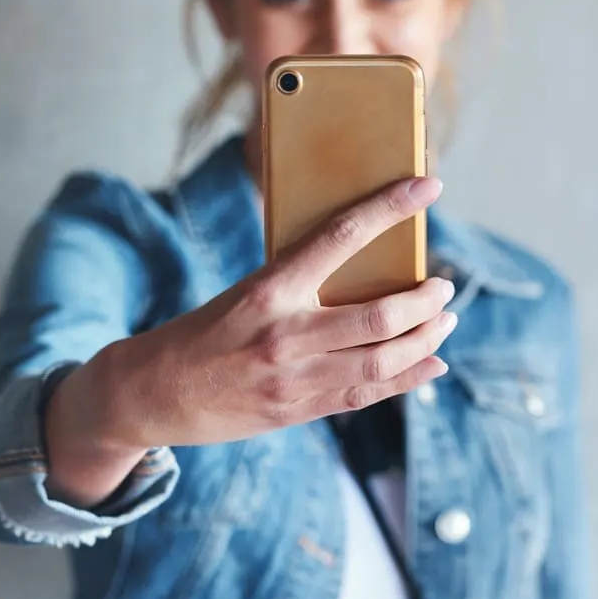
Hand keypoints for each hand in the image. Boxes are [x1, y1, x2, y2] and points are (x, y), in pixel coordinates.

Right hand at [45, 176, 452, 504]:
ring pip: (383, 358)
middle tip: (445, 285)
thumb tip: (363, 261)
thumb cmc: (202, 331)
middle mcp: (285, 334)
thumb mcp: (245, 292)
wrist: (151, 394)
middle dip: (425, 299)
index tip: (428, 186)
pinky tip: (432, 363)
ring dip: (426, 339)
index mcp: (268, 289)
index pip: (342, 236)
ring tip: (445, 320)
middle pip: (380, 314)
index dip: (390, 208)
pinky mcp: (297, 411)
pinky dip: (409, 378)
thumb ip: (299, 282)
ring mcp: (294, 379)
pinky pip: (367, 394)